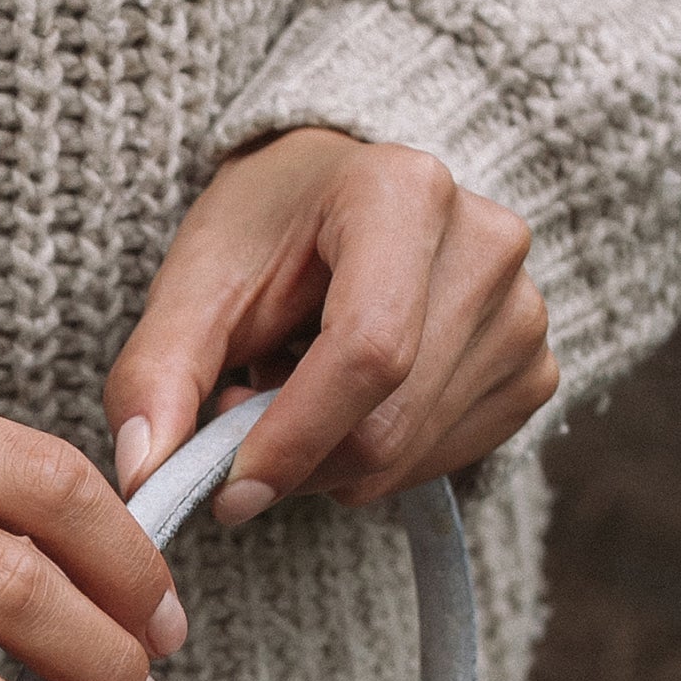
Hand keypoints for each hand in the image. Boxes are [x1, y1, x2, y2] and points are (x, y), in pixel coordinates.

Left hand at [103, 129, 557, 521]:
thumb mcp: (193, 281)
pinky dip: (378, 458)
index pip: (369, 350)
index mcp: (401, 193)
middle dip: (296, 453)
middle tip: (235, 410)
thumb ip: (157, 373)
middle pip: (391, 419)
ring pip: (415, 455)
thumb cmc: (263, 228)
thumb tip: (142, 476)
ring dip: (329, 456)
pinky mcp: (537, 366)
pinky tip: (347, 396)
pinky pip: (449, 462)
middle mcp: (487, 242)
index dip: (294, 436)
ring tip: (288, 382)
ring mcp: (526, 308)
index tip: (227, 489)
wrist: (336, 192)